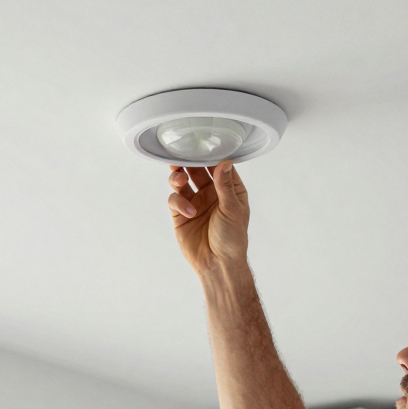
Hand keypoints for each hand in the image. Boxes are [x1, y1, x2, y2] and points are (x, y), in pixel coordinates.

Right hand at [167, 161, 249, 275]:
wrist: (218, 265)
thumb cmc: (232, 239)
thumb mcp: (232, 209)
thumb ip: (225, 185)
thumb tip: (224, 162)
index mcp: (228, 190)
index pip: (219, 166)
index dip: (211, 154)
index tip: (202, 143)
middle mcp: (211, 194)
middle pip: (196, 170)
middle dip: (188, 161)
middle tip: (181, 154)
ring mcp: (195, 203)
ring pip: (181, 181)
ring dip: (177, 177)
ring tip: (178, 179)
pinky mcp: (181, 214)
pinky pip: (174, 199)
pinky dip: (179, 202)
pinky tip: (189, 212)